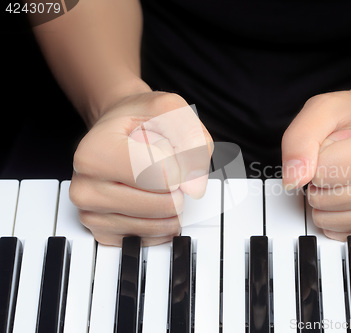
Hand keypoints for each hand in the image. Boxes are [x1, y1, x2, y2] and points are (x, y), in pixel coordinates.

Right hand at [69, 92, 212, 245]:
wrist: (117, 131)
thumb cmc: (140, 120)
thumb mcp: (170, 109)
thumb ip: (191, 140)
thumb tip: (194, 188)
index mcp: (94, 154)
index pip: (163, 175)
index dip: (178, 160)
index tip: (161, 145)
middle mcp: (85, 188)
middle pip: (163, 203)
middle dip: (176, 184)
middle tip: (159, 163)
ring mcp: (91, 215)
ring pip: (160, 223)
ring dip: (172, 202)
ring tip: (153, 179)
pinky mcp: (104, 234)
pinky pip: (152, 237)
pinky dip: (163, 220)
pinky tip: (150, 197)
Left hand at [281, 91, 350, 242]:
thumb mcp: (323, 110)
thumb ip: (300, 140)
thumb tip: (293, 181)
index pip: (322, 173)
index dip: (315, 159)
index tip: (334, 143)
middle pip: (327, 200)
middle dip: (317, 181)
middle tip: (338, 160)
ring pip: (332, 221)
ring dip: (326, 200)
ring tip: (346, 175)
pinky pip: (344, 234)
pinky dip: (337, 217)